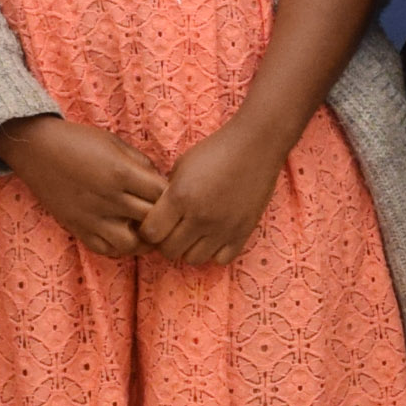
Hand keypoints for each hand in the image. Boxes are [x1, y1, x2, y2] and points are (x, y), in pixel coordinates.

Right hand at [0, 116, 165, 258]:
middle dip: (163, 219)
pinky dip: (118, 246)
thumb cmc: (78, 140)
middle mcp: (109, 198)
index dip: (173, 197)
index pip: (162, 195)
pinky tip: (122, 233)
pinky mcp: (77, 227)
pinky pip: (104, 249)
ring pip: (131, 244)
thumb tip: (161, 182)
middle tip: (166, 216)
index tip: (174, 195)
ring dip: (143, 240)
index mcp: (121, 173)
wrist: (36, 148)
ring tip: (144, 229)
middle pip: (151, 220)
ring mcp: (92, 217)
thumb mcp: (115, 142)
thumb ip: (141, 163)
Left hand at [139, 118, 288, 266]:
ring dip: (189, 248)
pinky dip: (214, 251)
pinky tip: (214, 235)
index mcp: (180, 196)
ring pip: (193, 259)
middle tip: (174, 228)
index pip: (150, 233)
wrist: (256, 146)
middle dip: (166, 241)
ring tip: (194, 232)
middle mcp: (200, 216)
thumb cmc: (215, 151)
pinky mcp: (243, 232)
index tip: (155, 223)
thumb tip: (157, 218)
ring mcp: (223, 228)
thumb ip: (167, 195)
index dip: (149, 230)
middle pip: (169, 251)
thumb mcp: (181, 167)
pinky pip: (220, 259)